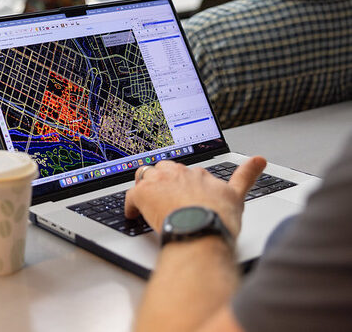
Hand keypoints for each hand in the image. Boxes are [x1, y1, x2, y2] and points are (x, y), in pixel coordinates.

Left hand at [124, 157, 266, 237]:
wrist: (202, 230)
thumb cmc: (219, 218)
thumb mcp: (237, 196)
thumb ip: (245, 176)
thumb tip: (259, 160)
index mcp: (197, 173)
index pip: (185, 171)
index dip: (182, 182)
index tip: (182, 191)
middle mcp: (177, 172)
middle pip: (164, 170)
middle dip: (163, 180)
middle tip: (164, 198)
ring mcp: (159, 182)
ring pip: (146, 177)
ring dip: (146, 188)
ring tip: (148, 203)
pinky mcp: (143, 194)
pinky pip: (131, 196)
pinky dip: (131, 205)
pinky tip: (133, 214)